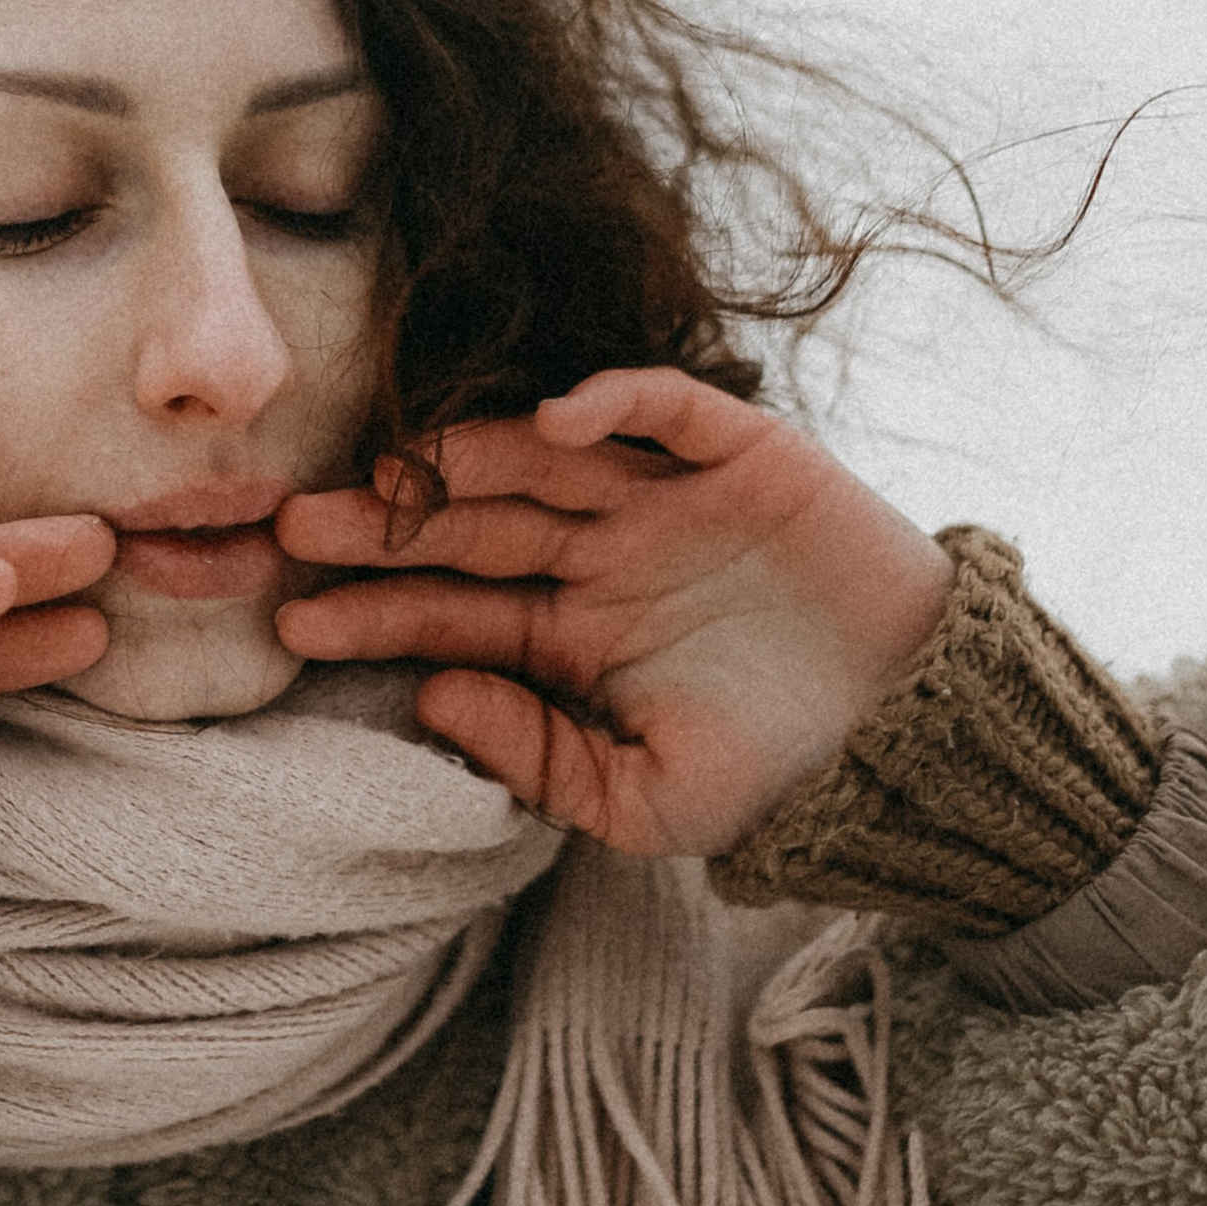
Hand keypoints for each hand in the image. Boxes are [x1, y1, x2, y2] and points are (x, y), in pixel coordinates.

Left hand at [273, 369, 952, 858]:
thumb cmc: (778, 768)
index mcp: (568, 632)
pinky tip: (556, 419)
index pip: (449, 612)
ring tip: (395, 472)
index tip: (293, 621)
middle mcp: (599, 553)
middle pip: (471, 525)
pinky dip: (613, 403)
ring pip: (543, 460)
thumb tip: (434, 697)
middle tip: (294, 526)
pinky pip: (664, 410)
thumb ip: (539, 760)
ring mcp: (662, 499)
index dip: (374, 611)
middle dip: (384, 527)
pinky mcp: (737, 455)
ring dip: (467, 457)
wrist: (913, 730)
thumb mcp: (647, 802)